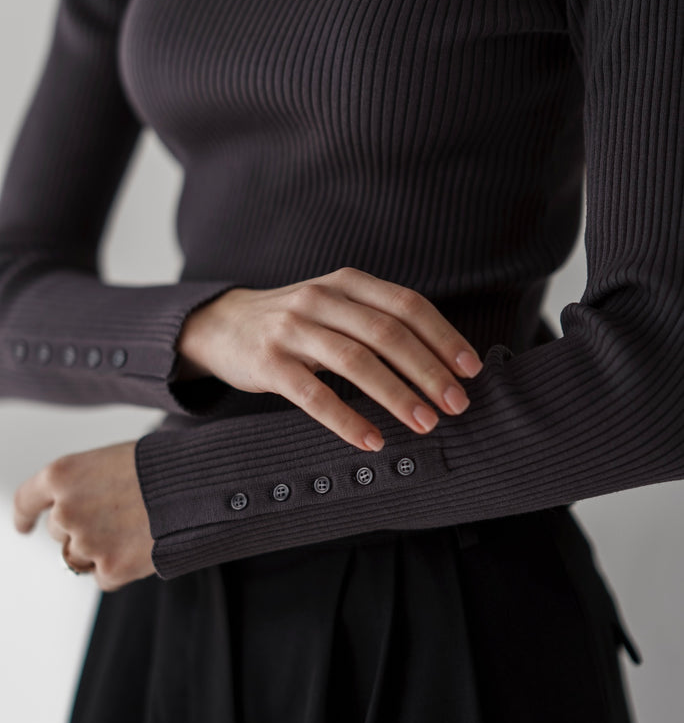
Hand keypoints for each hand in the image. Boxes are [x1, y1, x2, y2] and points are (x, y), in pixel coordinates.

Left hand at [13, 441, 154, 592]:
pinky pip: (105, 576)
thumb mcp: (112, 460)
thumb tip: (75, 510)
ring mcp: (86, 542)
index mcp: (62, 475)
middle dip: (84, 527)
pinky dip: (122, 567)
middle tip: (121, 514)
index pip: (26, 500)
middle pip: (60, 531)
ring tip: (136, 528)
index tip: (24, 526)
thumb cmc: (162, 466)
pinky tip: (144, 545)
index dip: (24, 516)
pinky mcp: (110, 568)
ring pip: (80, 557)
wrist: (199, 486)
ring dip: (101, 549)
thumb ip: (85, 484)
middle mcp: (66, 510)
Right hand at [177, 266, 483, 451]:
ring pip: (356, 361)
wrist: (220, 325)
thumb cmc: (293, 322)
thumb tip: (440, 362)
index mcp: (347, 282)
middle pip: (388, 333)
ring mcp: (292, 329)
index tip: (471, 370)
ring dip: (397, 395)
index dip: (444, 337)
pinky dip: (347, 420)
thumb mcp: (335, 305)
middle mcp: (321, 299)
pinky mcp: (268, 363)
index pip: (407, 305)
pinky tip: (372, 440)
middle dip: (429, 371)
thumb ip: (377, 320)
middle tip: (457, 404)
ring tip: (426, 423)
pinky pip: (314, 395)